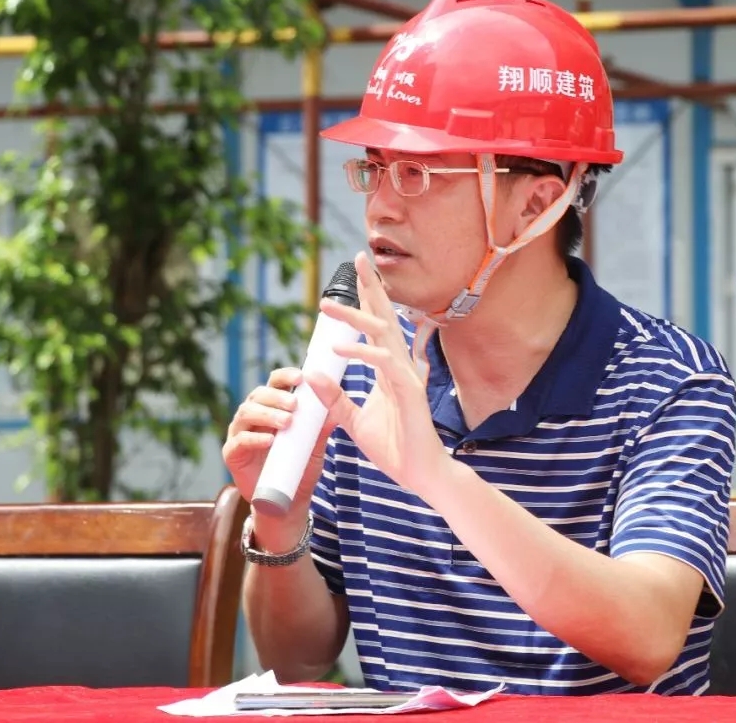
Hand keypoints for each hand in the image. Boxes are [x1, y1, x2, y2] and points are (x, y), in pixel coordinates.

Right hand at [222, 366, 334, 549]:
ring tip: (287, 423)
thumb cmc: (299, 468)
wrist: (288, 502)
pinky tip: (269, 441)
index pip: (274, 383)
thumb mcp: (315, 445)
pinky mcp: (232, 454)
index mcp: (272, 407)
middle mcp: (253, 416)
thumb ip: (322, 427)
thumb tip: (337, 408)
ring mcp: (240, 433)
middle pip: (258, 395)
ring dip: (267, 414)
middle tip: (295, 404)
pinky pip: (239, 441)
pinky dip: (253, 438)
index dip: (285, 376)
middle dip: (277, 396)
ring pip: (246, 413)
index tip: (300, 377)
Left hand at [303, 252, 451, 498]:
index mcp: (389, 369)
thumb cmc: (396, 448)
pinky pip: (384, 366)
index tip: (357, 271)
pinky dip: (361, 354)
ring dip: (354, 317)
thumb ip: (335, 398)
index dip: (368, 297)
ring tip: (326, 305)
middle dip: (371, 287)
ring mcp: (407, 378)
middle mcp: (400, 366)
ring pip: (382, 335)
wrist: (422, 476)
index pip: (378, 325)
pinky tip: (339, 351)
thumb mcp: (355, 421)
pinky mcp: (410, 394)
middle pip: (385, 317)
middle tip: (358, 258)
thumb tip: (313, 373)